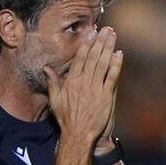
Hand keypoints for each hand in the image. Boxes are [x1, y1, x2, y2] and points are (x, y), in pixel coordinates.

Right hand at [45, 27, 122, 145]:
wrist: (78, 135)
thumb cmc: (66, 119)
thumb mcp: (55, 100)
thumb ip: (52, 82)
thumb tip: (46, 68)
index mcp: (72, 81)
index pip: (80, 58)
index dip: (87, 43)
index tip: (92, 32)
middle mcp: (84, 82)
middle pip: (93, 57)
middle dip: (100, 41)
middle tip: (106, 29)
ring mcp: (96, 89)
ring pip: (103, 64)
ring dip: (108, 48)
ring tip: (113, 36)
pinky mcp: (106, 97)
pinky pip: (112, 77)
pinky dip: (116, 65)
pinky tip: (119, 54)